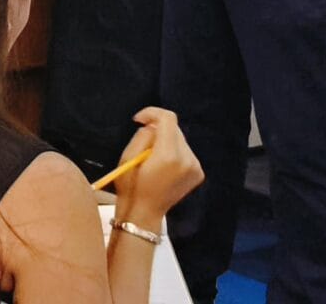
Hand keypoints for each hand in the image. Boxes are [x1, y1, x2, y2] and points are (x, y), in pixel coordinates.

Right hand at [116, 107, 203, 221]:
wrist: (144, 213)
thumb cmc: (131, 186)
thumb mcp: (127, 157)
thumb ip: (142, 136)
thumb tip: (152, 126)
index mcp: (169, 155)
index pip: (168, 119)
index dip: (152, 113)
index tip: (138, 120)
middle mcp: (188, 159)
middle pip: (175, 129)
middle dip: (158, 129)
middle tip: (142, 141)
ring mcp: (196, 167)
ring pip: (180, 140)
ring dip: (166, 140)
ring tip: (151, 155)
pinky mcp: (198, 173)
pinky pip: (185, 152)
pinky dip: (173, 151)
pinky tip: (163, 164)